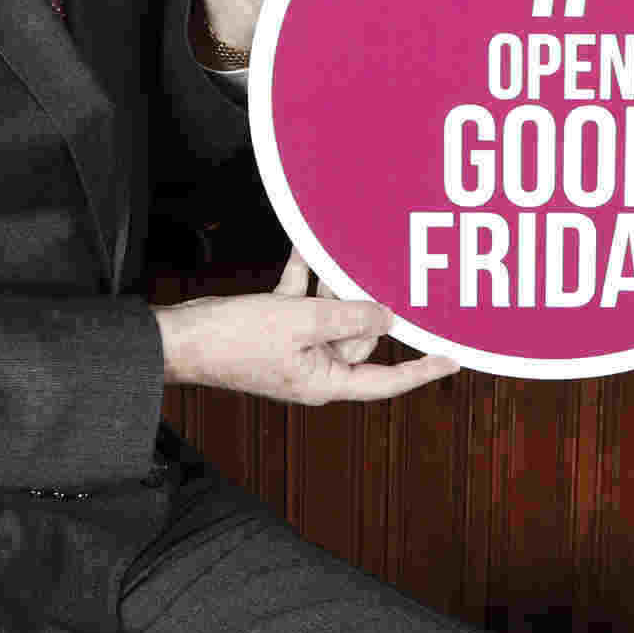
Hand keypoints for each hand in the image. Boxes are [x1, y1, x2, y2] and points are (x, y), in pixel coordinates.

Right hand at [155, 277, 454, 404]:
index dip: (421, 370)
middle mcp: (314, 369)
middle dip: (365, 304)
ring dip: (334, 285)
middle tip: (383, 272)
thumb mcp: (299, 323)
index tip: (451, 358)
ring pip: (331, 314)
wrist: (182, 339)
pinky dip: (306, 278)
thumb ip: (346, 318)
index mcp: (324, 383)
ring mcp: (295, 349)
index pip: (385, 380)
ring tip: (344, 254)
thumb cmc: (233, 342)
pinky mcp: (276, 329)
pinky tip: (308, 249)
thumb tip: (384, 316)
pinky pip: (301, 302)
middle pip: (358, 337)